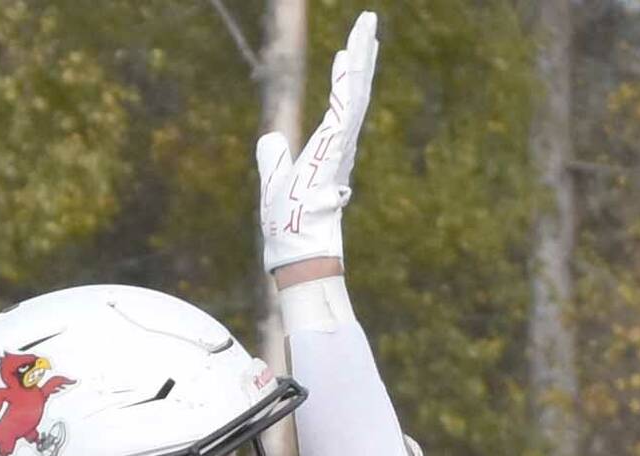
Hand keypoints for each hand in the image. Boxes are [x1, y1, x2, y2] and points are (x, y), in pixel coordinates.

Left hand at [255, 12, 377, 271]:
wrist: (297, 247)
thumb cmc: (289, 224)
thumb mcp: (275, 180)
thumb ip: (274, 157)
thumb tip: (270, 140)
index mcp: (330, 149)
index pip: (340, 105)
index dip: (345, 77)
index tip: (347, 52)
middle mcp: (341, 143)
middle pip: (355, 90)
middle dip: (361, 55)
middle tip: (369, 24)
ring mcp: (341, 144)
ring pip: (354, 90)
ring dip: (360, 55)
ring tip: (367, 24)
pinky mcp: (335, 146)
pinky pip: (344, 104)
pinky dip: (347, 78)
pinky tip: (350, 52)